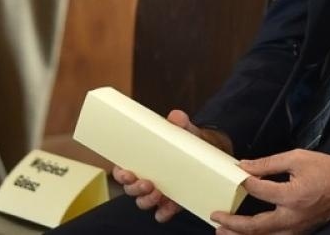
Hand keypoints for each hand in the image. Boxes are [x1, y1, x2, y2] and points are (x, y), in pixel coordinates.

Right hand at [112, 110, 231, 222]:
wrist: (209, 153)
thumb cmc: (186, 142)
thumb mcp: (183, 131)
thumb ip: (179, 123)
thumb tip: (176, 116)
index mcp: (142, 161)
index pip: (122, 170)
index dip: (120, 174)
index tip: (127, 173)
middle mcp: (146, 178)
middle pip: (130, 189)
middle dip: (135, 188)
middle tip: (147, 183)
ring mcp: (158, 192)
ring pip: (143, 202)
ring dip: (147, 200)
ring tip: (159, 193)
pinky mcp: (172, 203)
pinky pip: (162, 212)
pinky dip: (164, 212)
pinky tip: (169, 208)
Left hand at [212, 150, 329, 234]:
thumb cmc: (326, 169)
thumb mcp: (297, 158)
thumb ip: (268, 164)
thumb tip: (244, 166)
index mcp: (292, 196)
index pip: (258, 191)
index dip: (244, 182)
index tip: (235, 174)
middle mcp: (293, 217)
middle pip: (256, 227)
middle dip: (233, 225)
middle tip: (215, 218)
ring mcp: (297, 228)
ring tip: (224, 233)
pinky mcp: (301, 231)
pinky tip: (248, 234)